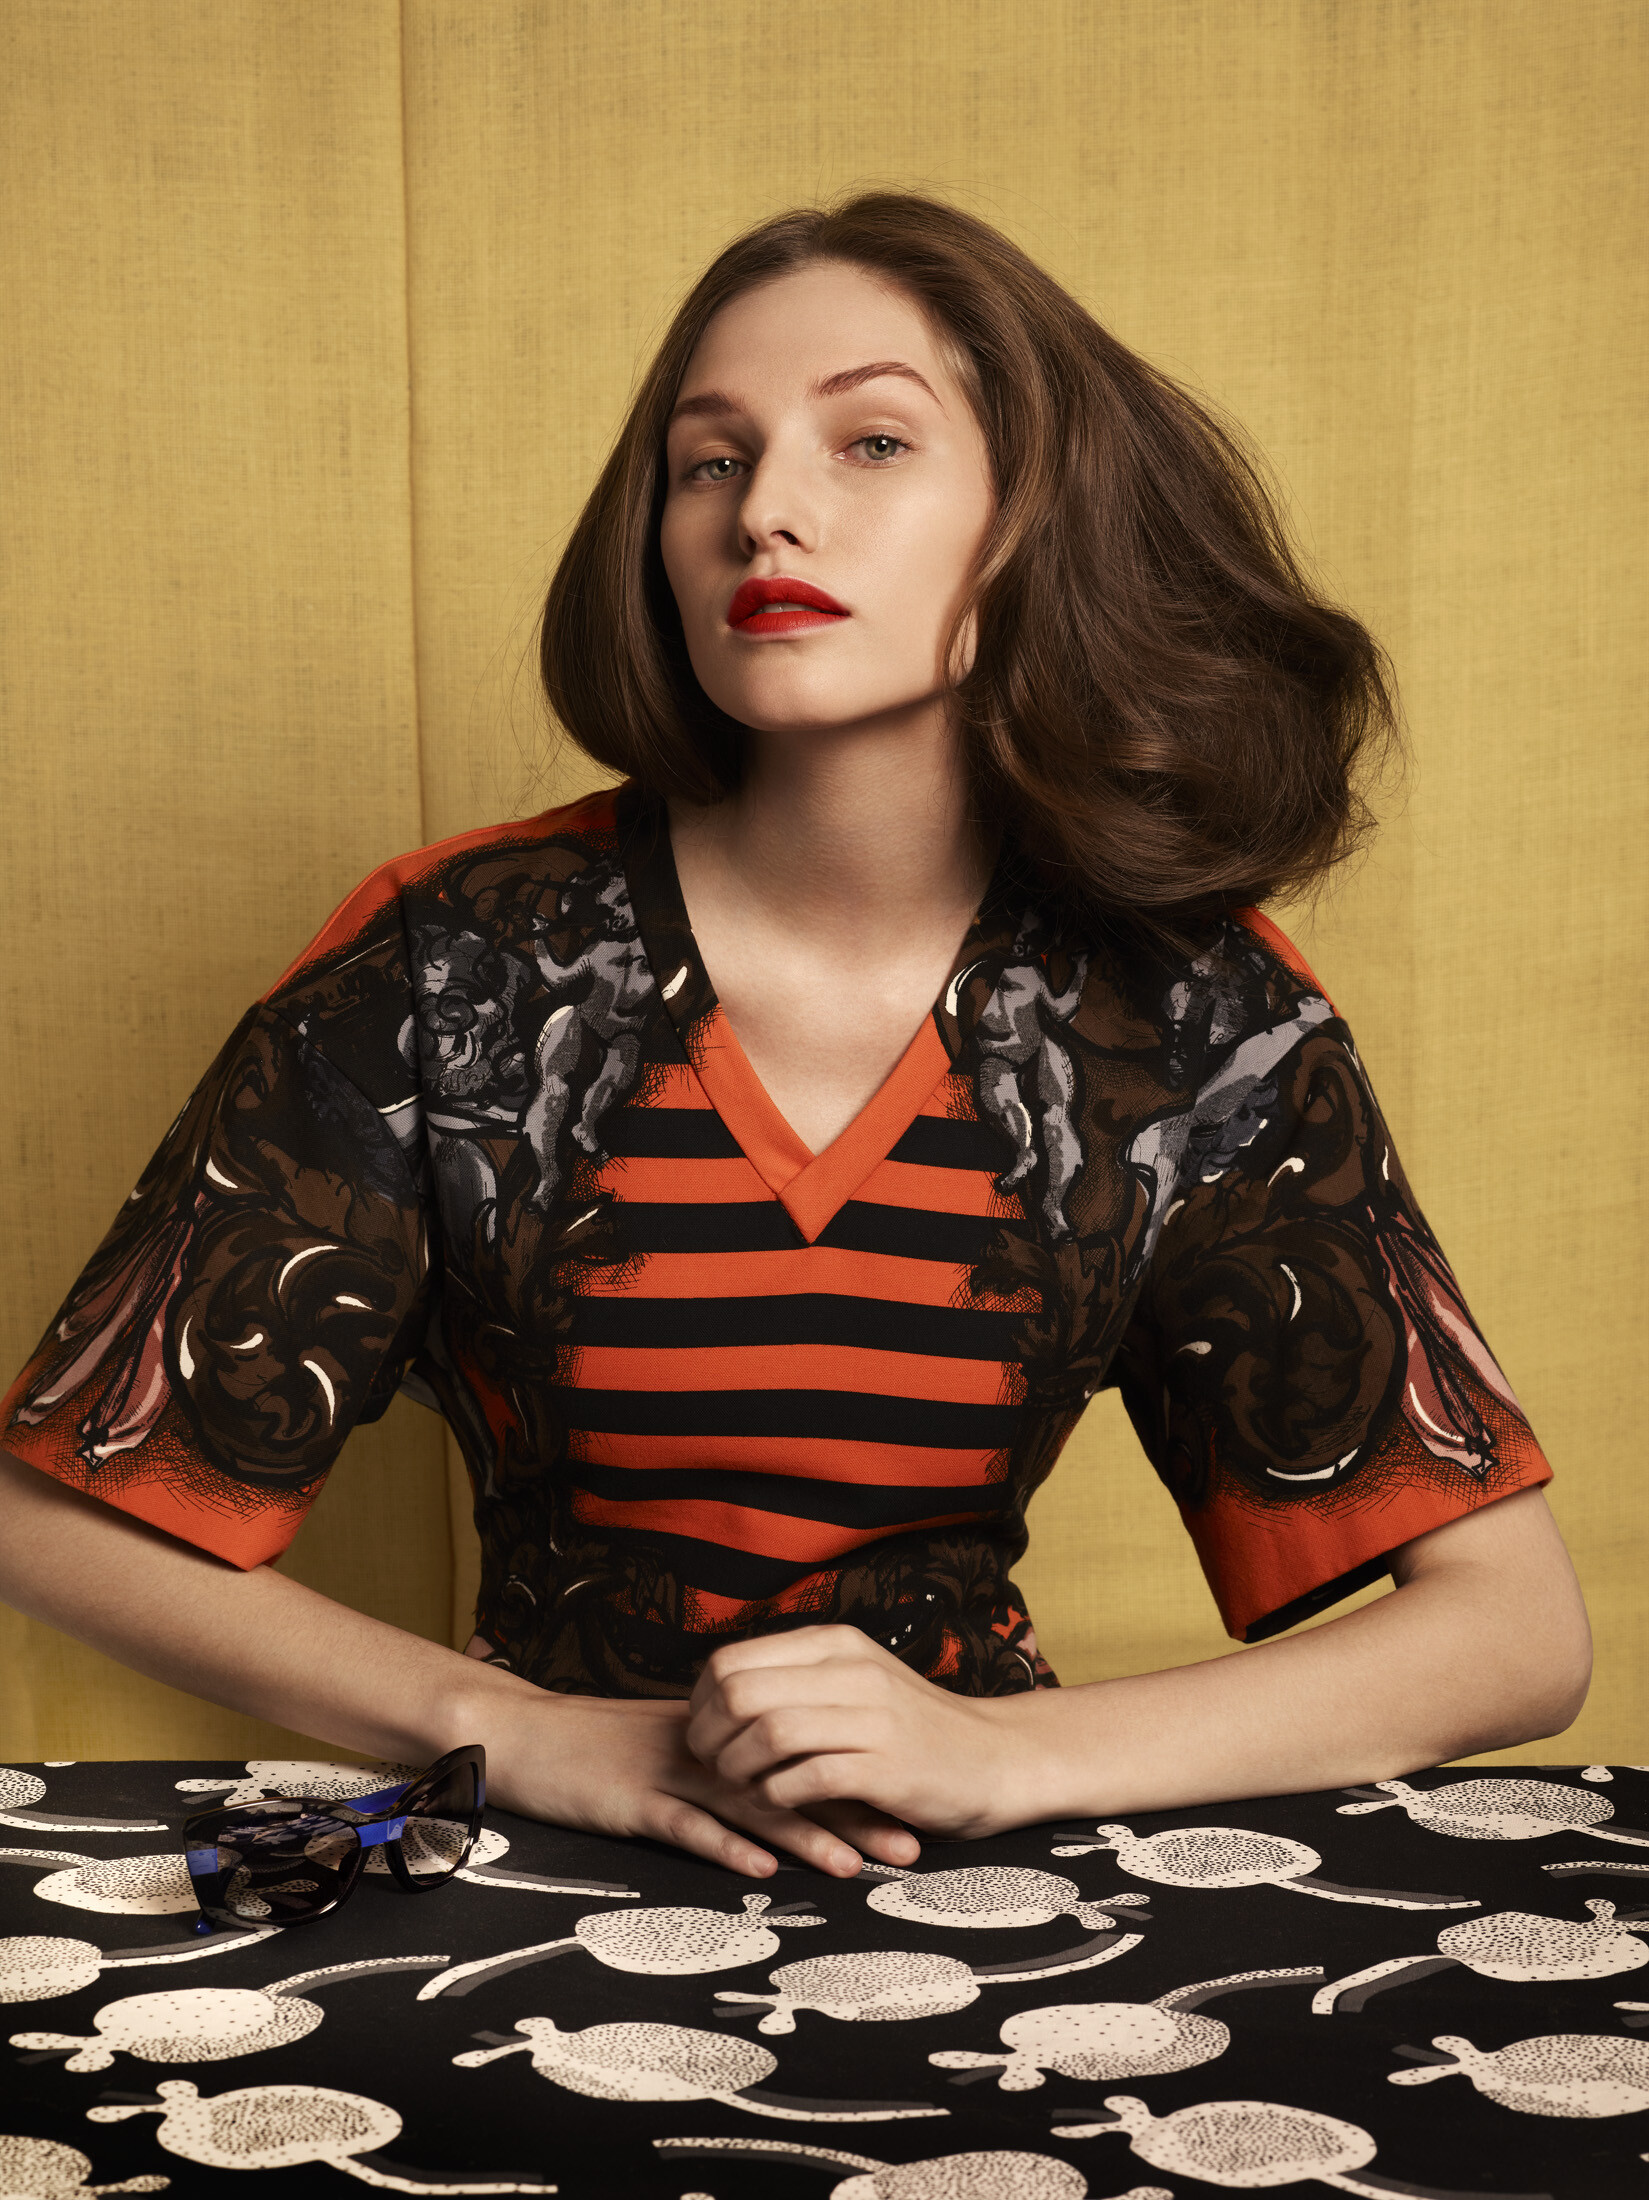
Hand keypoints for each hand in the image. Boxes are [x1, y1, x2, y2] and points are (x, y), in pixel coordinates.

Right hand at [480, 1686, 921, 1881]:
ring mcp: (670, 1775)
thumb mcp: (668, 1745)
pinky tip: (760, 1866)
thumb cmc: (595, 1747)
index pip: (803, 1752)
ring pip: (749, 1804)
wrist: (522, 1734)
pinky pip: (684, 1825)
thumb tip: (780, 1778)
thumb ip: (723, 1757)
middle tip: (910, 1845)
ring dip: (804, 1837)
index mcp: (723, 1734)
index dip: (858, 1779)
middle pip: (793, 1780)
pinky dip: (722, 1845)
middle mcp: (708, 1750)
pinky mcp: (633, 1800)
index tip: (913, 1805)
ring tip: (855, 1866)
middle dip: (854, 1814)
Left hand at [685, 1624, 1029, 1839]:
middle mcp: (850, 1669)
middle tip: (714, 1767)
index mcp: (834, 1643)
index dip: (701, 1704)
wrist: (997, 1758)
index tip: (706, 1734)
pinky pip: (805, 1779)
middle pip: (740, 1694)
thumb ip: (798, 1678)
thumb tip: (716, 1694)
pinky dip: (776, 1797)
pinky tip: (778, 1805)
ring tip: (742, 1788)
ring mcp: (871, 1717)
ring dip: (738, 1770)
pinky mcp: (886, 1768)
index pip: (731, 1661)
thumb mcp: (855, 1680)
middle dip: (709, 1738)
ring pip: (768, 1733)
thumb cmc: (914, 1727)